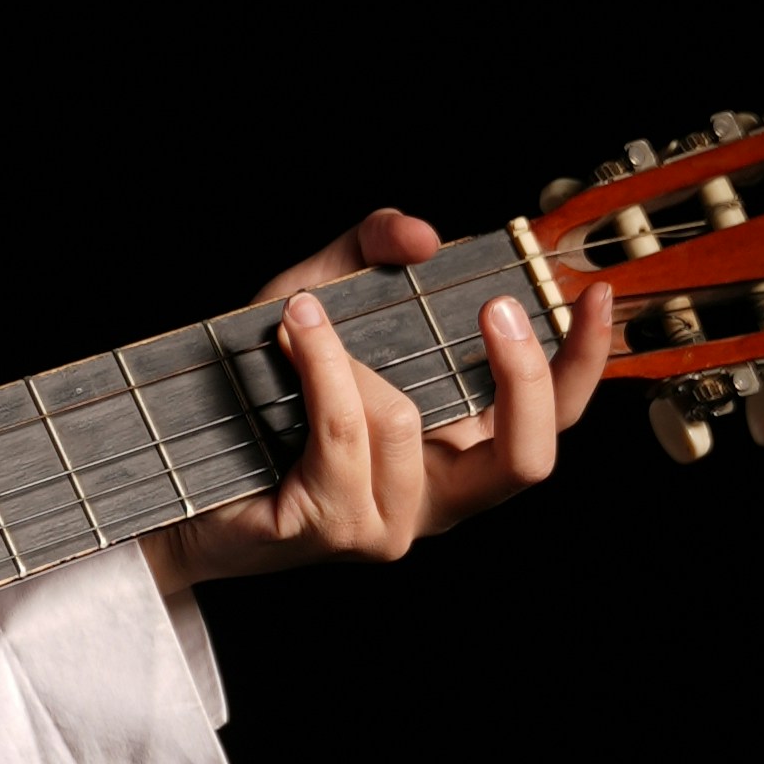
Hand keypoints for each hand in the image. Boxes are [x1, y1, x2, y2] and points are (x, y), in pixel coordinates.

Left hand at [151, 209, 624, 584]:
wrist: (173, 467)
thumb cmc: (257, 395)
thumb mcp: (322, 301)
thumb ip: (370, 253)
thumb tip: (422, 235)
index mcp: (459, 449)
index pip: (553, 418)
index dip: (585, 361)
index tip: (591, 293)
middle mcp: (438, 498)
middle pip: (526, 453)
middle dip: (520, 372)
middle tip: (494, 306)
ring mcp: (388, 523)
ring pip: (409, 422)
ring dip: (352, 360)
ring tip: (302, 322)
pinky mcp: (332, 528)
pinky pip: (346, 431)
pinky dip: (321, 368)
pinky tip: (293, 330)